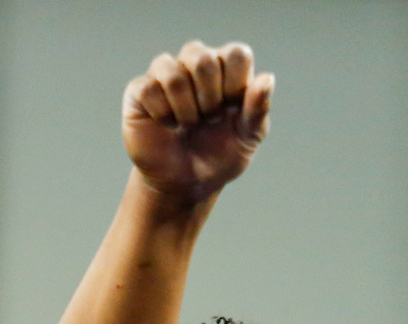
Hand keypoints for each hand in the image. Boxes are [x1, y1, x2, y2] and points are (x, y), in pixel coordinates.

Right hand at [122, 41, 273, 205]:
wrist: (185, 184)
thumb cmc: (219, 156)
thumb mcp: (247, 138)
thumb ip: (258, 109)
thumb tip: (267, 79)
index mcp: (226, 69)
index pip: (235, 54)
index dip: (235, 85)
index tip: (232, 111)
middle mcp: (195, 64)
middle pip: (202, 58)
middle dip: (209, 99)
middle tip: (209, 121)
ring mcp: (166, 74)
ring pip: (172, 72)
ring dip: (185, 109)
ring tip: (187, 125)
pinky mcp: (140, 90)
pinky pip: (149, 89)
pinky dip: (162, 114)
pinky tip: (167, 126)